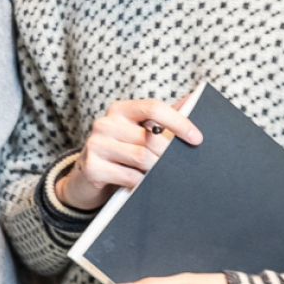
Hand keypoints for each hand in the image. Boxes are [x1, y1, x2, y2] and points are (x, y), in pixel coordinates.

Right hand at [57, 96, 201, 211]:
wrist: (86, 178)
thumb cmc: (120, 152)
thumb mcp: (138, 132)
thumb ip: (163, 118)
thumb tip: (193, 99)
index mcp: (119, 110)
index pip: (154, 108)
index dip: (179, 122)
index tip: (197, 138)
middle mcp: (105, 123)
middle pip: (151, 138)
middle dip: (167, 155)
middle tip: (172, 165)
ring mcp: (96, 145)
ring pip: (142, 158)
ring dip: (154, 170)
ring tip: (154, 174)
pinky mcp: (92, 167)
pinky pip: (130, 176)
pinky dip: (140, 183)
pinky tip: (138, 183)